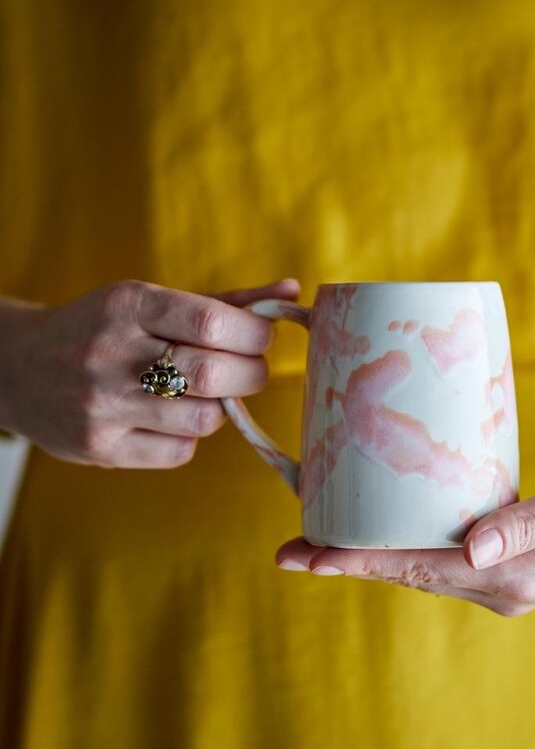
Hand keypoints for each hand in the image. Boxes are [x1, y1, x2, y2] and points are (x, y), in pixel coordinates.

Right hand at [0, 277, 299, 466]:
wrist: (19, 369)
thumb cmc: (105, 330)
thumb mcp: (151, 303)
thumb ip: (224, 302)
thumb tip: (293, 294)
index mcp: (127, 305)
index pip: (211, 322)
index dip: (254, 336)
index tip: (261, 339)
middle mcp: (110, 354)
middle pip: (213, 375)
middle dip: (250, 375)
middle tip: (249, 371)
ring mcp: (102, 405)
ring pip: (202, 420)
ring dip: (219, 410)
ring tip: (205, 396)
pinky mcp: (100, 448)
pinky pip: (179, 453)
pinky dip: (189, 438)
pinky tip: (171, 420)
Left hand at [276, 455, 534, 614]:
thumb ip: (528, 525)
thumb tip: (472, 549)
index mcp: (511, 577)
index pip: (417, 569)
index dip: (359, 561)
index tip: (309, 556)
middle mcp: (497, 588)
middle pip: (406, 575)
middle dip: (347, 563)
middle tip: (289, 552)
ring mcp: (500, 582)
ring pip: (419, 570)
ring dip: (370, 558)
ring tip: (318, 545)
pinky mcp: (505, 566)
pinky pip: (440, 561)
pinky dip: (403, 550)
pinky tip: (382, 534)